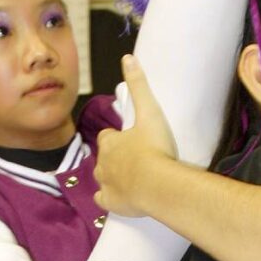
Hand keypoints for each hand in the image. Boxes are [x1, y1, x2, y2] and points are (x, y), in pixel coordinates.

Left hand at [96, 55, 176, 215]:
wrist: (158, 185)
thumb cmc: (155, 148)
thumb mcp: (149, 112)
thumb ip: (139, 85)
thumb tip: (127, 57)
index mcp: (110, 142)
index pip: (107, 137)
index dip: (116, 138)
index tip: (128, 140)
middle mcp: (103, 162)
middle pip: (104, 158)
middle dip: (114, 158)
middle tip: (134, 160)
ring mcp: (105, 184)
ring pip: (101, 178)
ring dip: (111, 177)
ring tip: (130, 179)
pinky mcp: (110, 203)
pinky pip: (103, 200)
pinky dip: (108, 199)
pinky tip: (119, 198)